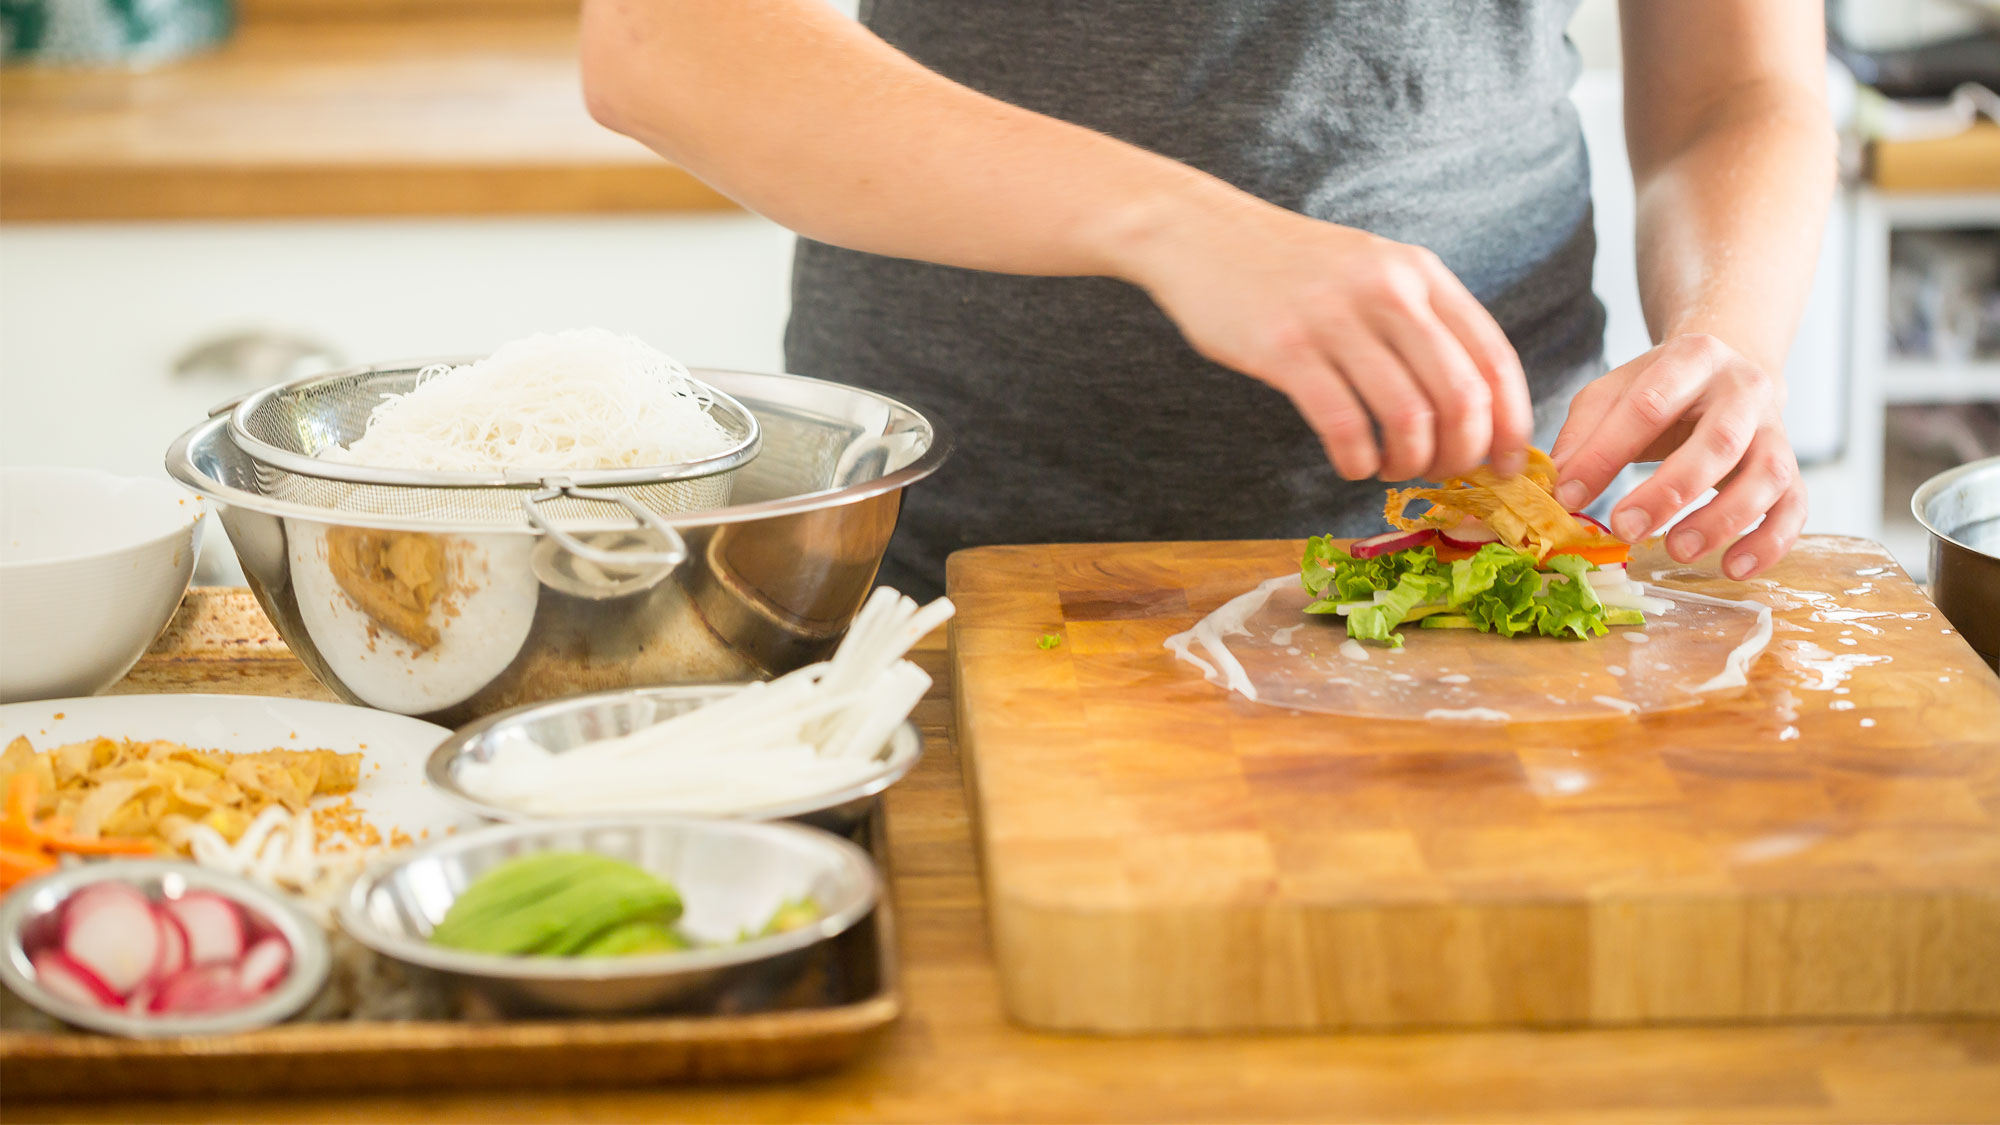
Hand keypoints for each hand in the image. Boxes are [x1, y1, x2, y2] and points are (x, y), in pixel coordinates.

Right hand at [1113, 193, 1531, 481]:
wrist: (1202, 234)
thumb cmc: (1291, 266)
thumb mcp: (1372, 270)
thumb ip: (1420, 320)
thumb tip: (1471, 404)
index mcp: (1420, 274)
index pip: (1493, 358)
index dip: (1512, 422)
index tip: (1509, 464)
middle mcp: (1388, 292)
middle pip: (1460, 395)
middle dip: (1463, 453)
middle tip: (1443, 474)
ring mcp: (1335, 319)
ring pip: (1407, 417)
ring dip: (1409, 462)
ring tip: (1392, 469)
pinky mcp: (1285, 349)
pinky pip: (1343, 424)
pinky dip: (1358, 460)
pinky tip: (1352, 464)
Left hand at [1550, 333, 1804, 579]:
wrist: (1726, 375)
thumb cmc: (1660, 392)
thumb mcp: (1612, 394)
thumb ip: (1583, 435)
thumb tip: (1558, 487)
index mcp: (1692, 358)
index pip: (1649, 405)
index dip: (1606, 454)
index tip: (1569, 497)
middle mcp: (1744, 390)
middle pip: (1720, 440)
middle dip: (1670, 490)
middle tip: (1626, 528)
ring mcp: (1775, 429)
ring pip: (1768, 475)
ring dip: (1724, 520)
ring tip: (1677, 551)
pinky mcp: (1792, 468)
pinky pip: (1795, 507)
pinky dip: (1771, 542)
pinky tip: (1734, 568)